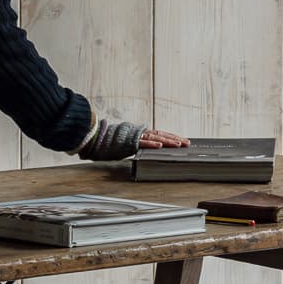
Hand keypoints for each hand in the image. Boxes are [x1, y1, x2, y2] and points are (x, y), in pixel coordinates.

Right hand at [77, 120, 191, 160]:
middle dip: (174, 139)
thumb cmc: (109, 143)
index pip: (159, 135)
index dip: (171, 137)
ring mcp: (134, 137)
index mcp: (140, 133)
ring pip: (155, 138)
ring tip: (179, 145)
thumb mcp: (127, 144)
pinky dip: (151, 145)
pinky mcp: (128, 142)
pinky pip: (142, 143)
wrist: (95, 139)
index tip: (182, 141)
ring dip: (168, 141)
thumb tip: (147, 150)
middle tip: (187, 143)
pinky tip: (160, 147)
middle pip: (161, 135)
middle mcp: (139, 133)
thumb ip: (137, 145)